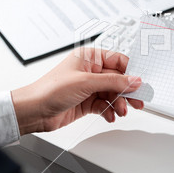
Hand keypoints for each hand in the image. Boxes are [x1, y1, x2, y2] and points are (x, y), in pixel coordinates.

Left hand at [11, 48, 143, 135]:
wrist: (33, 111)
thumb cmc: (50, 90)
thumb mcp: (86, 82)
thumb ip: (114, 81)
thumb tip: (134, 80)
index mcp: (90, 57)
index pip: (118, 61)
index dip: (131, 72)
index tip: (140, 83)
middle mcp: (90, 71)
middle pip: (118, 79)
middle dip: (127, 91)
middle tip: (138, 101)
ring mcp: (89, 87)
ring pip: (113, 93)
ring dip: (119, 103)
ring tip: (120, 111)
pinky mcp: (87, 102)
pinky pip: (105, 104)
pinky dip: (109, 110)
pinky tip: (110, 115)